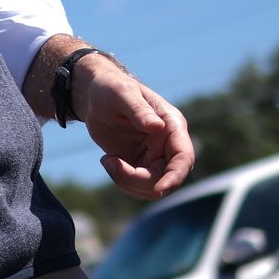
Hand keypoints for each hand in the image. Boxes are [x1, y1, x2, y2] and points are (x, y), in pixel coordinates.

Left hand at [77, 60, 194, 200]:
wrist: (96, 97)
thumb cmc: (112, 89)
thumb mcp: (123, 94)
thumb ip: (139, 109)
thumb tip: (158, 127)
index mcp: (172, 126)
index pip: (183, 157)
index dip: (175, 176)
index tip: (160, 189)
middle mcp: (167, 145)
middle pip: (166, 178)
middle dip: (138, 180)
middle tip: (110, 163)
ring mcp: (155, 157)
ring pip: (151, 187)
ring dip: (127, 182)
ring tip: (106, 159)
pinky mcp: (139, 165)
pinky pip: (137, 186)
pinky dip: (121, 181)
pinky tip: (108, 160)